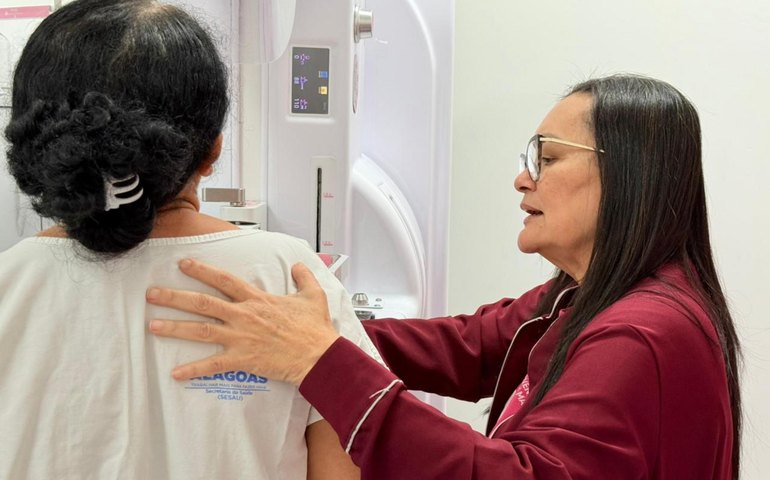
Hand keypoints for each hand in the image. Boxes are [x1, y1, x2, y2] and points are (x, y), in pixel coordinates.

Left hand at [146, 259, 340, 385]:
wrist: (318, 356)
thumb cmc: (315, 329)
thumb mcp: (313, 296)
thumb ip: (304, 278)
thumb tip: (300, 266)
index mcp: (257, 300)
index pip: (224, 280)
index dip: (202, 270)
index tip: (183, 264)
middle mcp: (243, 316)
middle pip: (202, 303)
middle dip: (174, 297)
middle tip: (152, 294)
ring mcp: (240, 338)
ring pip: (201, 330)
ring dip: (175, 327)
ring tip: (152, 326)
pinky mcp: (243, 360)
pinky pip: (213, 365)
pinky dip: (193, 370)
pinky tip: (176, 373)